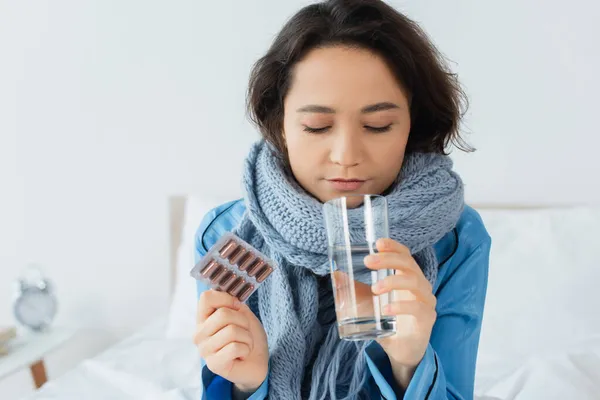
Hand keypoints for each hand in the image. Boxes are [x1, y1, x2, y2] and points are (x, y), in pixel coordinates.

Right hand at [194, 290, 268, 391]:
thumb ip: (234, 304)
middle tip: (244, 332)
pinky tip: (242, 355)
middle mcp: (199, 334)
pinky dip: (246, 349)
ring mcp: (204, 350)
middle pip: (223, 314)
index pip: (206, 297)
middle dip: (243, 321)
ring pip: (232, 331)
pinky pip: (235, 347)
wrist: (257, 363)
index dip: (226, 298)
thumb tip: (229, 298)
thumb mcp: (243, 314)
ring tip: (244, 344)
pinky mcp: (213, 364)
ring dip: (246, 337)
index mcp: (204, 319)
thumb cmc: (248, 337)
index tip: (237, 307)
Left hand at [364, 238, 437, 386]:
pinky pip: (417, 308)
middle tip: (368, 262)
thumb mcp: (367, 303)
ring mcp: (426, 301)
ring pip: (414, 282)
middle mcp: (420, 285)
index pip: (405, 255)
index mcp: (407, 277)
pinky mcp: (427, 318)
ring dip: (393, 281)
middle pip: (409, 265)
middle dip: (388, 260)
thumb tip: (335, 274)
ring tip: (375, 288)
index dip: (393, 246)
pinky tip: (386, 309)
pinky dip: (401, 306)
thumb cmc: (387, 320)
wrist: (401, 350)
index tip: (377, 243)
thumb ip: (354, 289)